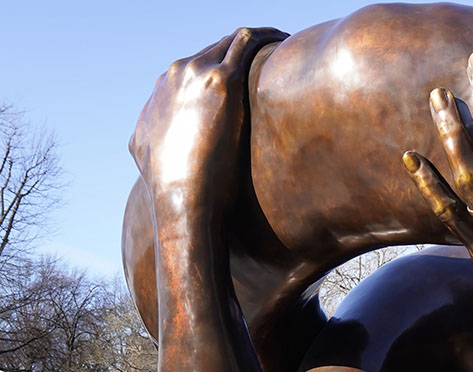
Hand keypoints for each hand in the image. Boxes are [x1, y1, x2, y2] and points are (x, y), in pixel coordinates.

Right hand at [130, 28, 286, 207]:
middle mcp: (173, 76)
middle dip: (241, 51)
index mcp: (160, 95)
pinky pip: (246, 41)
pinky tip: (284, 39)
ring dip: (257, 39)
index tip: (246, 78)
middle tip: (271, 56)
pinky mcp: (220, 78)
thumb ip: (157, 142)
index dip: (221, 70)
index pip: (194, 70)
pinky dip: (266, 35)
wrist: (181, 199)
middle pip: (214, 50)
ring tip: (282, 43)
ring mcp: (195, 73)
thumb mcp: (151, 161)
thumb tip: (159, 145)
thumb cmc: (178, 194)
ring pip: (231, 41)